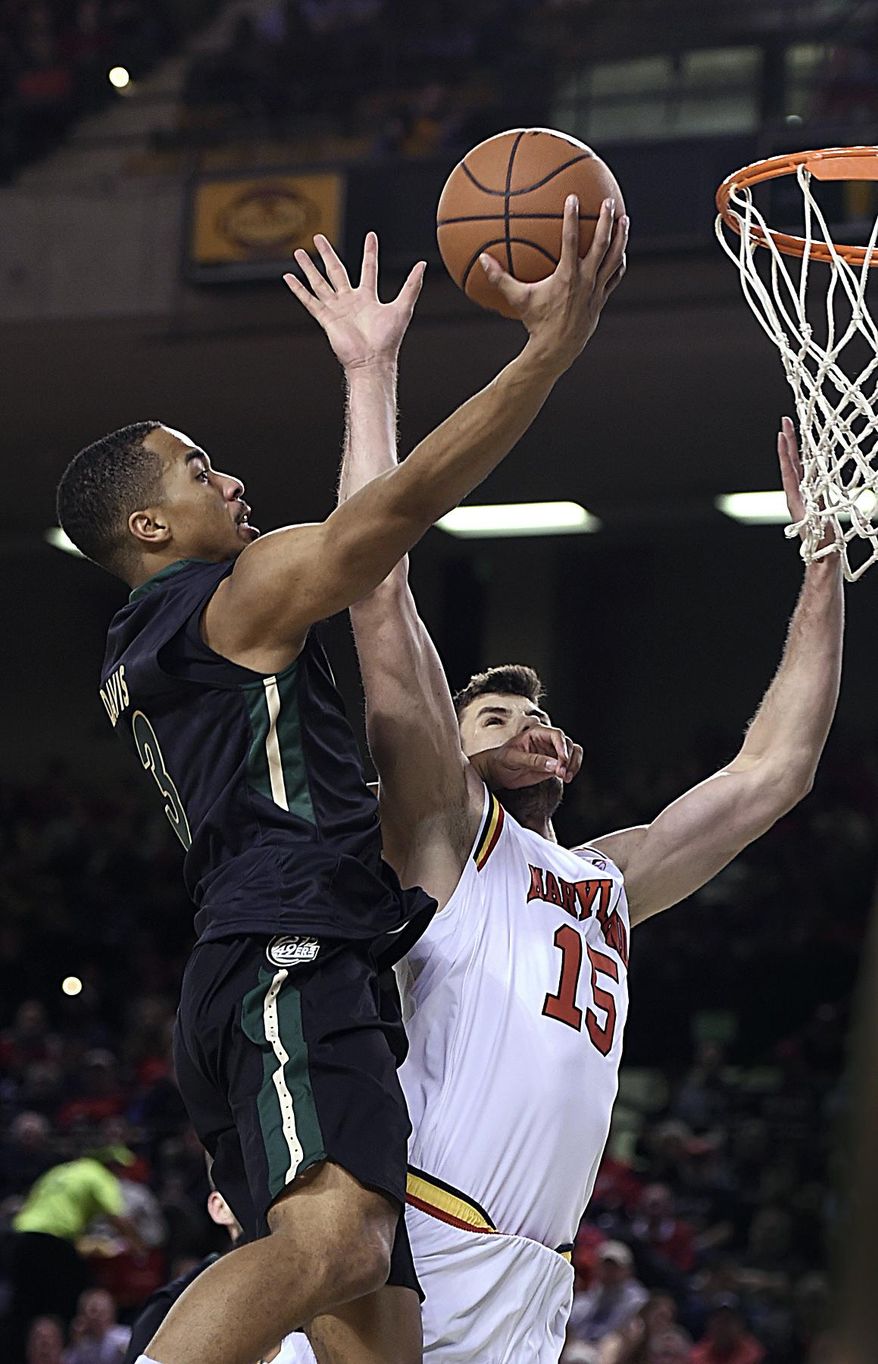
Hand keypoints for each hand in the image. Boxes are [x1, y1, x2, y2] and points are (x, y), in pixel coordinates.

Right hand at [283, 232, 424, 371]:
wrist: (373, 361)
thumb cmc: (388, 340)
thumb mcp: (403, 308)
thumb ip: (412, 286)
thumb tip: (422, 264)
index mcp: (368, 297)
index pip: (368, 268)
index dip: (370, 252)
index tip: (371, 235)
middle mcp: (350, 301)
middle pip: (336, 271)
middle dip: (327, 254)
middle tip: (319, 238)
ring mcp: (336, 309)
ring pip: (319, 283)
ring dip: (309, 268)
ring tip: (298, 252)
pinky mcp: (326, 318)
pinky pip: (310, 301)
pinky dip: (299, 290)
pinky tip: (289, 277)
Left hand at [469, 725, 582, 789]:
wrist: (497, 772)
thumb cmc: (501, 760)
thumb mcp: (514, 758)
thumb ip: (533, 760)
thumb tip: (553, 764)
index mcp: (537, 733)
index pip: (557, 735)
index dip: (562, 747)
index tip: (563, 760)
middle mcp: (547, 741)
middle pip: (568, 744)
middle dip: (568, 759)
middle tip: (561, 772)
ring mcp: (552, 753)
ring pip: (573, 753)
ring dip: (574, 765)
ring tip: (566, 776)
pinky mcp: (554, 765)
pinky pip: (569, 765)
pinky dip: (571, 770)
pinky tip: (565, 778)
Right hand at [479, 195, 627, 373]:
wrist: (556, 350)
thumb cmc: (535, 323)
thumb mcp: (518, 299)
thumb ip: (500, 278)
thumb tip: (482, 259)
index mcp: (567, 276)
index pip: (570, 239)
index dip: (571, 217)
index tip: (573, 197)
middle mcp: (586, 280)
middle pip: (601, 244)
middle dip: (605, 220)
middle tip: (608, 201)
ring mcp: (596, 290)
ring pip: (614, 258)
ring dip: (621, 238)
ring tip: (624, 219)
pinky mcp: (601, 299)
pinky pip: (614, 276)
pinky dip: (619, 262)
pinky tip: (620, 252)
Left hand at [778, 415, 832, 551]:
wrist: (822, 559)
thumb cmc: (822, 546)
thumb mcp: (819, 527)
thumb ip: (819, 514)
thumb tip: (816, 498)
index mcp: (796, 500)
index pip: (789, 470)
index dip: (785, 451)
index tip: (782, 433)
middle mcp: (797, 495)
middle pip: (791, 463)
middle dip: (789, 442)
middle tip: (786, 422)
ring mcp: (804, 497)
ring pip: (799, 468)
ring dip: (797, 449)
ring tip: (796, 432)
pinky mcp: (812, 500)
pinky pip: (809, 476)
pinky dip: (808, 462)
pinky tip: (811, 455)